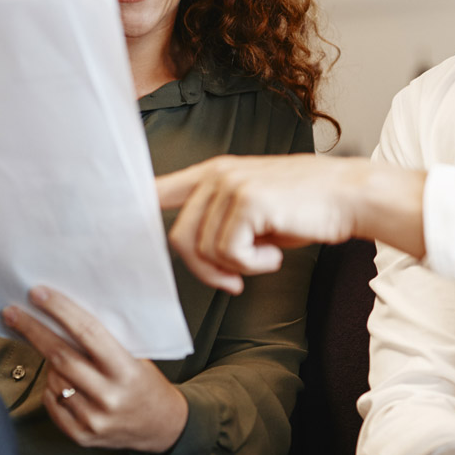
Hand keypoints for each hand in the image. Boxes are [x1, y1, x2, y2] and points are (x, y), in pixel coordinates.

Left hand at [2, 286, 189, 453]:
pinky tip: (63, 382)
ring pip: (53, 379)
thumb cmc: (146, 384)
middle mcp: (109, 397)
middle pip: (60, 356)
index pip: (88, 333)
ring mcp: (94, 419)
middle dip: (33, 330)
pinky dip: (52, 388)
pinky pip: (51, 402)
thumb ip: (106, 341)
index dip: (60, 311)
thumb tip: (65, 312)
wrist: (162, 426)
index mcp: (126, 371)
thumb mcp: (137, 357)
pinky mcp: (82, 435)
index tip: (38, 295)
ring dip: (50, 363)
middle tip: (13, 313)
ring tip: (63, 359)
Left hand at [156, 155, 427, 293]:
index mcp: (214, 174)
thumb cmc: (306, 209)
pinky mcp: (248, 200)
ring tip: (268, 256)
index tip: (105, 220)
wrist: (350, 197)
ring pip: (206, 250)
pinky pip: (231, 253)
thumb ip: (222, 223)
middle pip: (180, 238)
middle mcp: (216, 175)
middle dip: (205, 270)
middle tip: (234, 281)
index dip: (132, 205)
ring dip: (238, 267)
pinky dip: (254, 265)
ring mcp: (230, 184)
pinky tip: (277, 255)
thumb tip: (196, 255)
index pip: (159, 188)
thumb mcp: (257, 212)